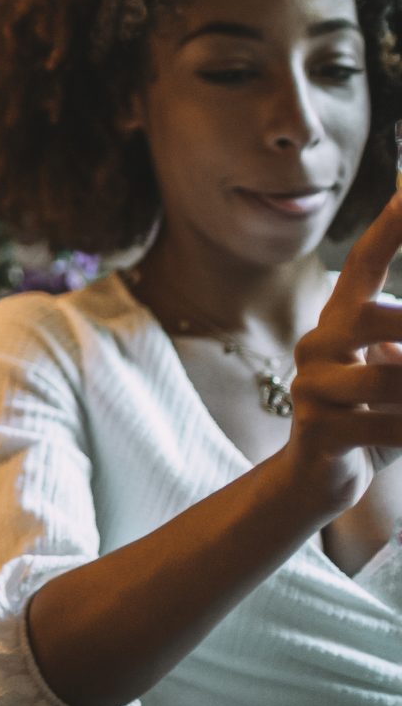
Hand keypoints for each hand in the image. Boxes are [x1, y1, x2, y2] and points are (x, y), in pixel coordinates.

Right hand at [283, 191, 401, 513]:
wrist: (317, 479)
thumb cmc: (371, 415)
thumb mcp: (396, 369)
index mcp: (341, 323)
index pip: (361, 261)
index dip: (389, 226)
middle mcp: (318, 345)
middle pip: (368, 315)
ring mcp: (312, 388)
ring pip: (384, 380)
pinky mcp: (317, 432)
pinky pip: (379, 426)